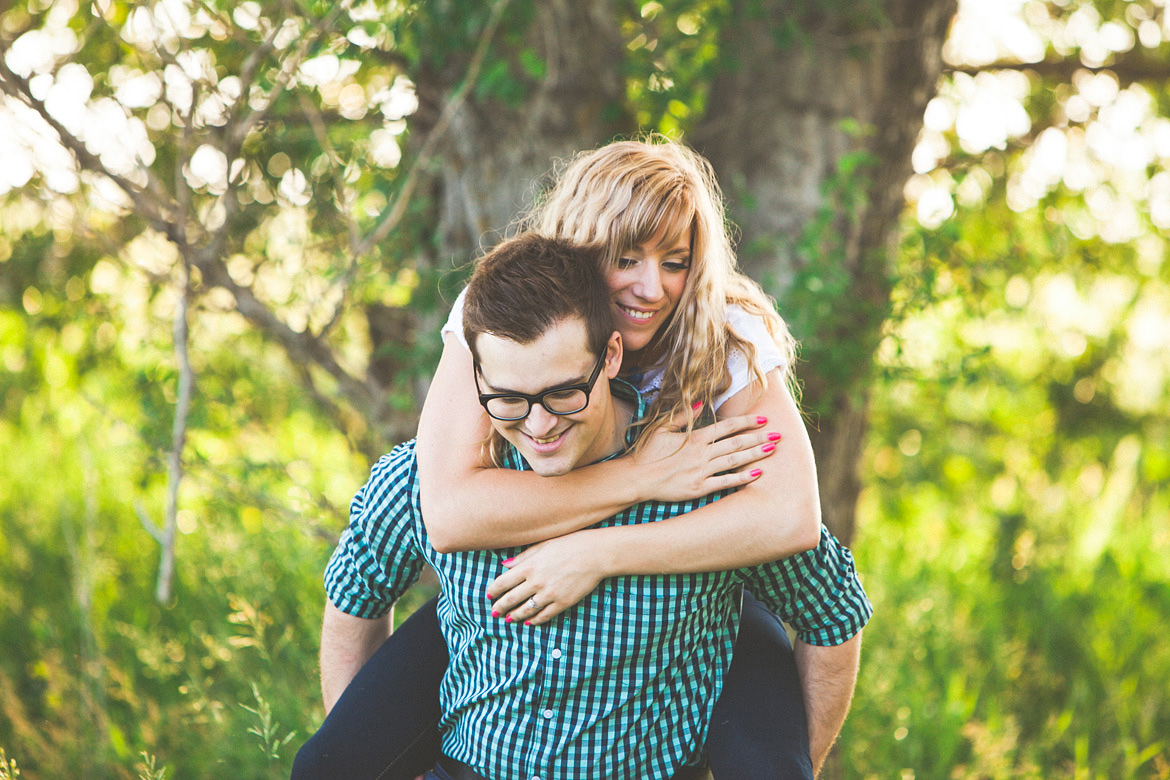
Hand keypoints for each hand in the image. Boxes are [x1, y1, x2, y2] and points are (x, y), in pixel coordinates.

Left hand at [486, 531, 608, 625]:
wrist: (595, 554)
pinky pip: (544, 616)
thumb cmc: (570, 544)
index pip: (503, 582)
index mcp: (529, 566)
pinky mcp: (562, 603)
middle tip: (494, 612)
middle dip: (500, 607)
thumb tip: (505, 565)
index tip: (489, 595)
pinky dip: (534, 620)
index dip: (493, 591)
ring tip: (508, 619)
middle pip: (511, 599)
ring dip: (514, 616)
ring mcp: (549, 594)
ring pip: (525, 611)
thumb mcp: (543, 544)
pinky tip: (529, 622)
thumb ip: (523, 557)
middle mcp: (536, 582)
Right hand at [629, 410, 780, 502]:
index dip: (747, 422)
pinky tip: (757, 474)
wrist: (637, 479)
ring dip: (755, 454)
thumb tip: (703, 401)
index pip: (727, 427)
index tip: (763, 419)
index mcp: (694, 438)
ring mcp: (702, 472)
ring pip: (735, 460)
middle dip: (759, 437)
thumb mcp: (662, 427)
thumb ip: (685, 414)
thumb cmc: (648, 452)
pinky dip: (742, 478)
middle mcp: (702, 454)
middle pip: (736, 443)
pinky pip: (725, 482)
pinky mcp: (699, 488)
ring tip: (773, 449)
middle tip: (778, 434)